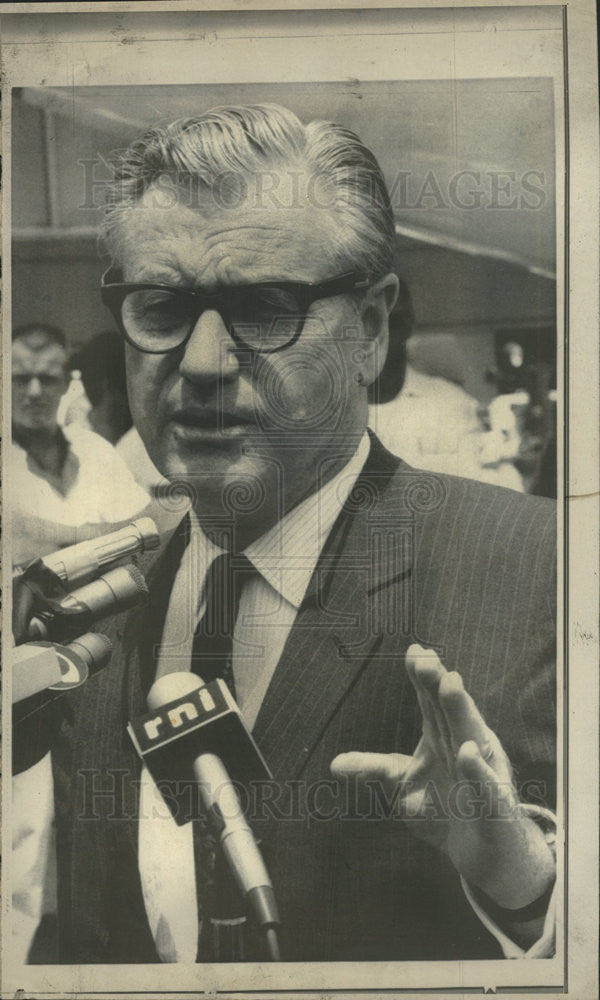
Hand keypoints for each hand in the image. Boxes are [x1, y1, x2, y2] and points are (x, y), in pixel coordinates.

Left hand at [331, 644, 554, 910]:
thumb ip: (375, 769)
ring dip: (460, 709)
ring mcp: (482, 773)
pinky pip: (485, 785)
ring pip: (471, 736)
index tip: (413, 651)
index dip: (423, 677)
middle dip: (438, 683)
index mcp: (443, 738)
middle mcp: (465, 746)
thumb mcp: (404, 787)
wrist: (481, 853)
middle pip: (450, 711)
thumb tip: (334, 765)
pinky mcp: (493, 804)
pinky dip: (477, 770)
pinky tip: (467, 753)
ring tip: (449, 682)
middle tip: (426, 658)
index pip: (432, 702)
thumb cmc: (447, 810)